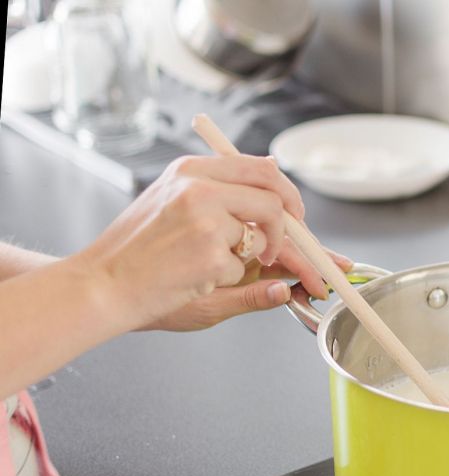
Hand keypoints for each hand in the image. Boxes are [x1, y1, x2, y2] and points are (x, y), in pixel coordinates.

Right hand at [77, 154, 346, 330]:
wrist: (101, 284)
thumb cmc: (138, 253)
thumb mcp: (176, 206)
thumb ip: (227, 194)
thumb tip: (278, 178)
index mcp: (191, 169)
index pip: (259, 167)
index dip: (286, 193)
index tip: (295, 214)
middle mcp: (199, 185)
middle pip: (273, 196)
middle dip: (290, 225)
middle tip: (285, 249)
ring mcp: (206, 217)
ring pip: (261, 234)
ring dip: (250, 257)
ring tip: (208, 265)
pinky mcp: (210, 251)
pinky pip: (242, 267)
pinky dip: (226, 278)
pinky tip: (192, 278)